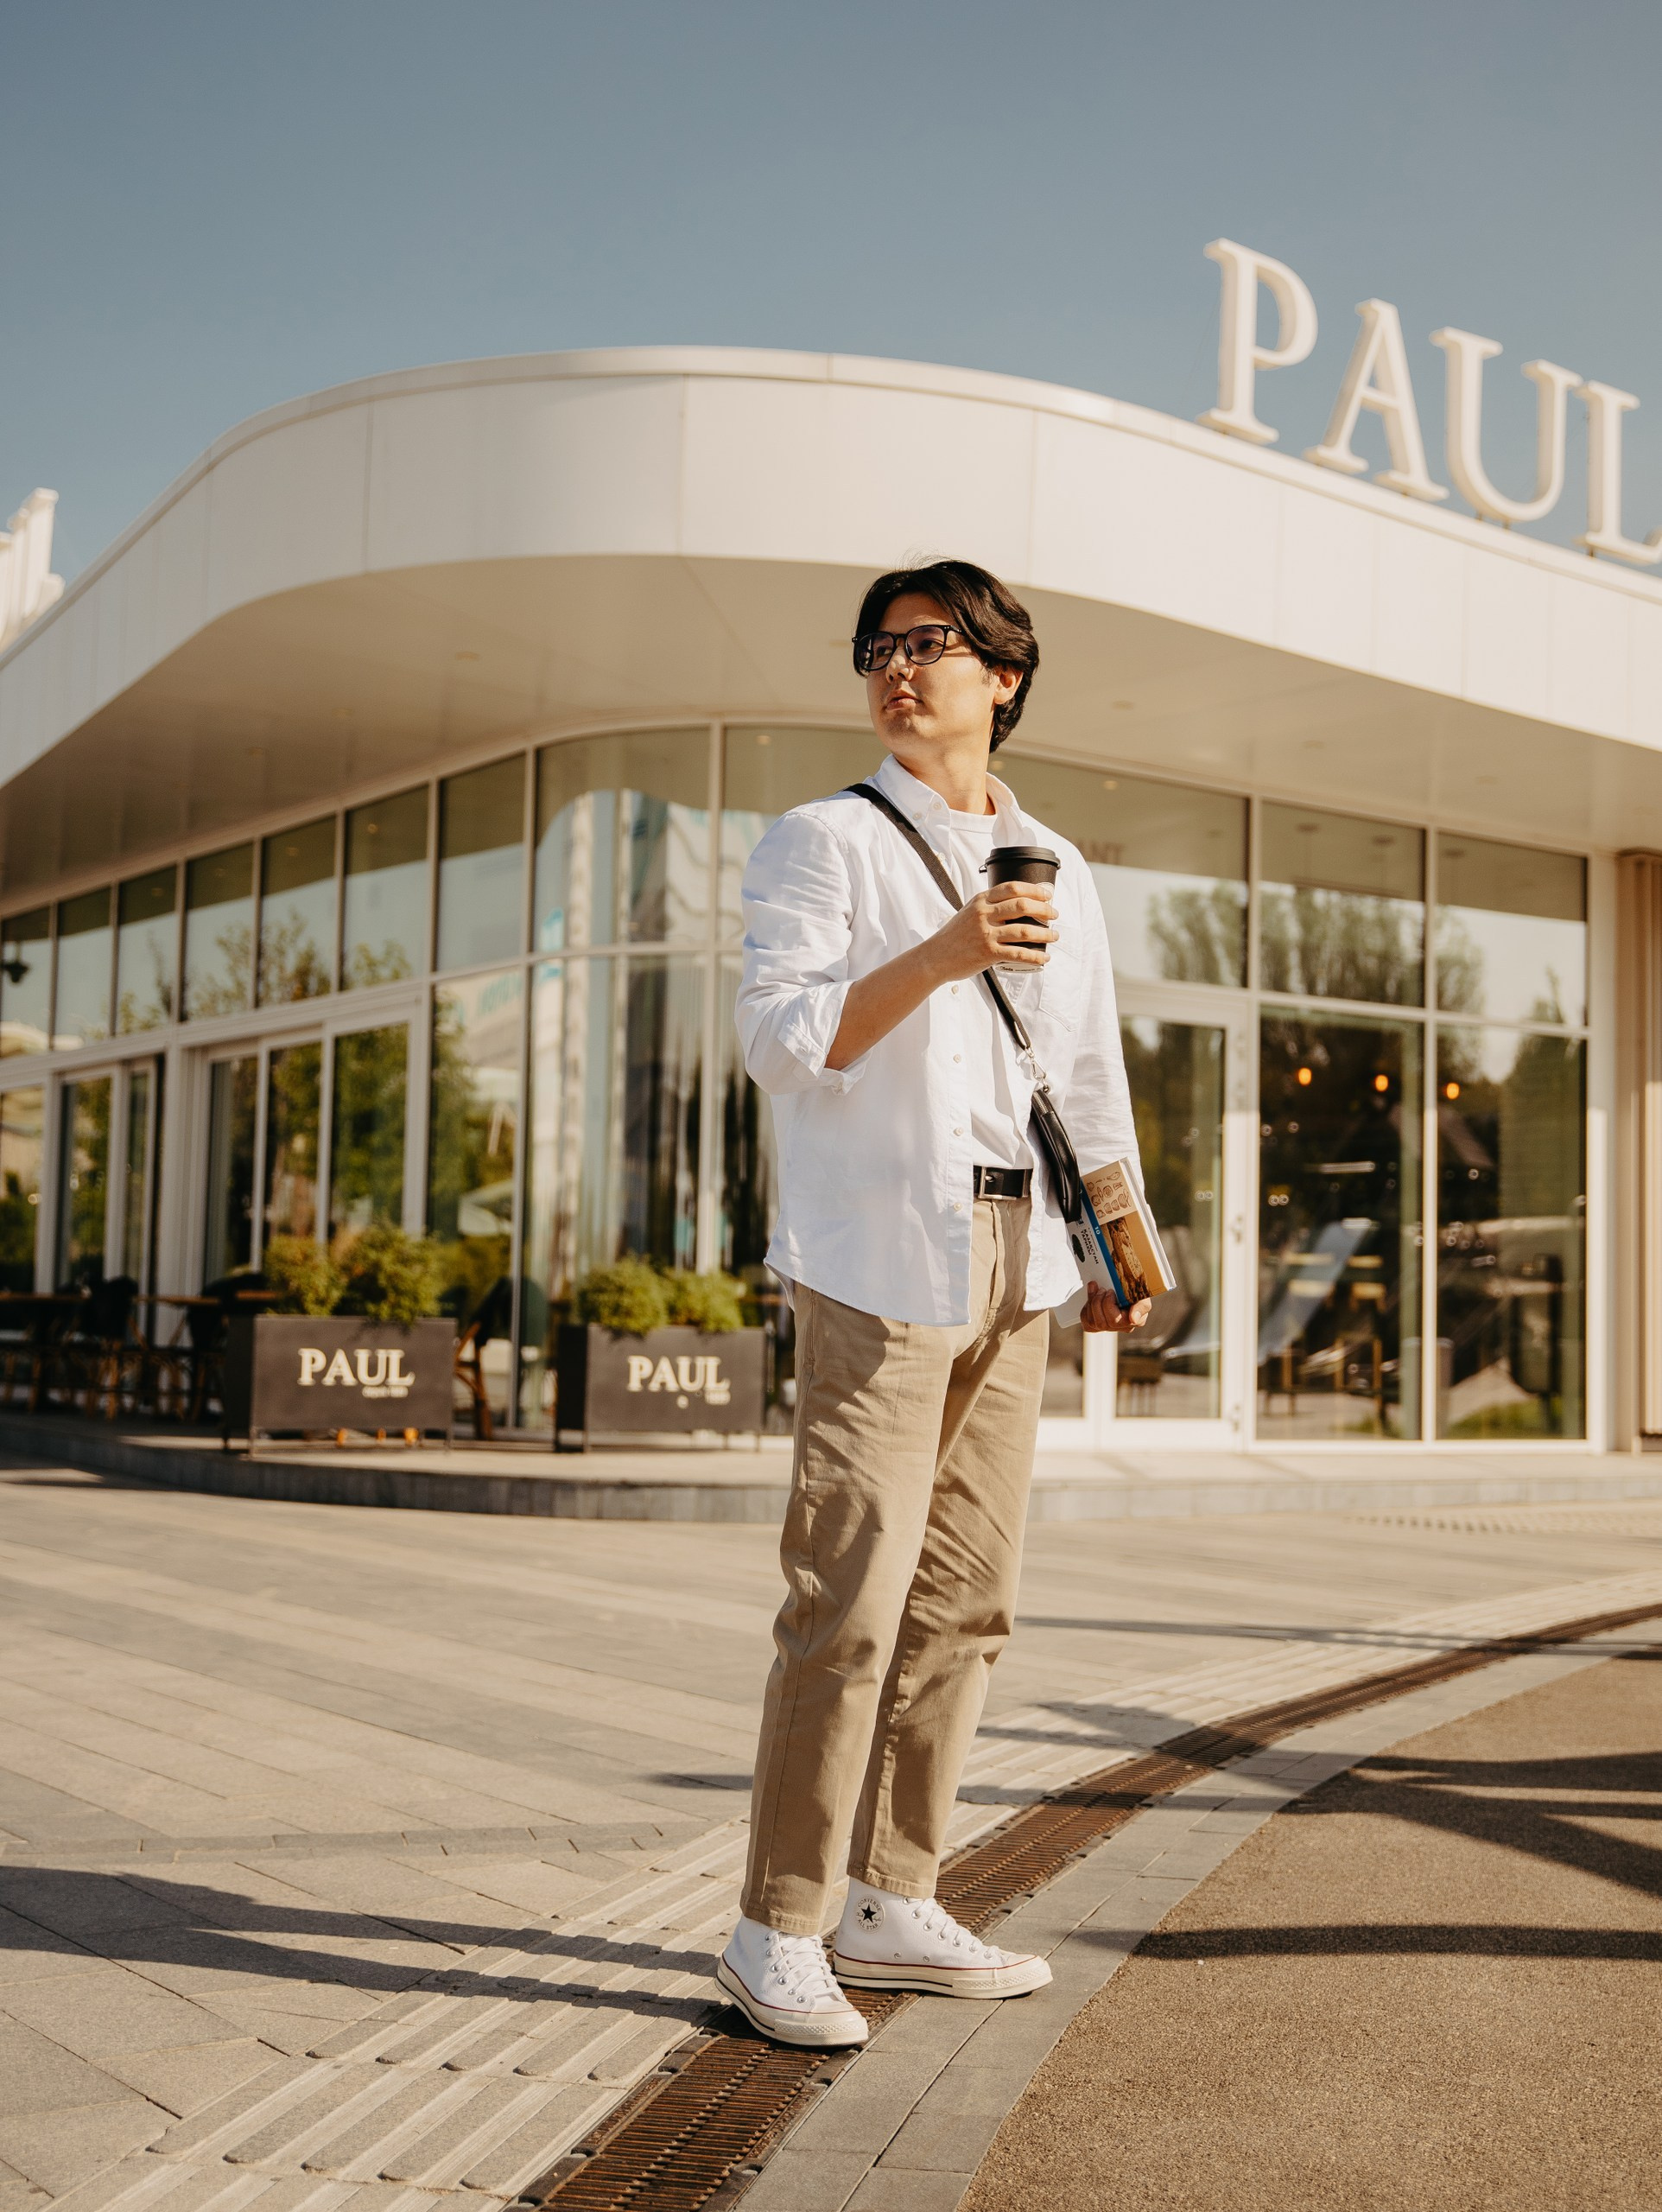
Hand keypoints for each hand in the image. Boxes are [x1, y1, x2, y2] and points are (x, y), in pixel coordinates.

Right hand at [927, 882, 1056, 981]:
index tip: (1047, 895)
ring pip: (1024, 930)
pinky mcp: (988, 953)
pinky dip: (1035, 956)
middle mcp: (984, 914)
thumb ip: (989, 906)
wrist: (935, 957)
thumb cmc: (954, 936)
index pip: (1012, 887)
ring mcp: (986, 934)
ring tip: (1054, 936)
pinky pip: (1019, 954)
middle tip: (1054, 915)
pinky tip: (1044, 957)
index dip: (1034, 890)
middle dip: (1044, 910)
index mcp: (980, 901)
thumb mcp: (968, 912)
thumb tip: (1015, 903)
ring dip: (1045, 934)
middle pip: (1023, 906)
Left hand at [1082, 1285, 1151, 1333]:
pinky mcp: (1096, 1326)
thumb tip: (1134, 1319)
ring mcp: (1108, 1327)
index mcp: (1133, 1321)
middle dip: (1098, 1302)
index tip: (1110, 1291)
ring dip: (1091, 1303)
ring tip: (1096, 1290)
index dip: (1108, 1305)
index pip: (1115, 1320)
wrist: (1127, 1286)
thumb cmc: (1135, 1290)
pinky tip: (1091, 1299)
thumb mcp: (1143, 1295)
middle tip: (1102, 1289)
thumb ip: (1141, 1307)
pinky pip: (1086, 1323)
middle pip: (1102, 1323)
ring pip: (1092, 1322)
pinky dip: (1086, 1309)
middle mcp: (1121, 1327)